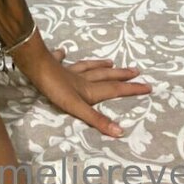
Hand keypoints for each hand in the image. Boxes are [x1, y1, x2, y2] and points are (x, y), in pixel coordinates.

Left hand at [13, 45, 152, 138]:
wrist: (35, 66)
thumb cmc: (55, 88)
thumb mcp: (77, 108)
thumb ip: (97, 120)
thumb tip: (121, 132)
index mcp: (89, 89)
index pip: (115, 90)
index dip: (132, 89)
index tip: (148, 86)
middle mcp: (81, 78)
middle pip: (105, 76)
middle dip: (121, 75)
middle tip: (135, 70)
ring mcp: (67, 71)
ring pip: (87, 67)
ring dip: (99, 65)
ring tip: (110, 61)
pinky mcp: (53, 66)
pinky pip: (60, 59)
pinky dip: (63, 56)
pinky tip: (63, 51)